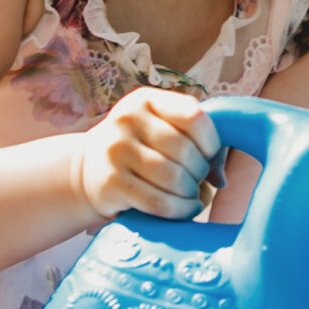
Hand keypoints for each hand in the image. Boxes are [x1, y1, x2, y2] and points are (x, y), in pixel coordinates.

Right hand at [72, 88, 221, 219]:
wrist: (87, 168)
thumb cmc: (140, 149)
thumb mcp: (160, 129)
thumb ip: (195, 141)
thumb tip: (220, 178)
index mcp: (146, 99)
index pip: (193, 116)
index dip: (210, 140)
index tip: (209, 155)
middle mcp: (127, 119)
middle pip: (184, 150)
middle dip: (200, 171)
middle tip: (199, 180)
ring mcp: (116, 150)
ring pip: (172, 178)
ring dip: (191, 192)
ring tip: (192, 195)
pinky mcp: (111, 182)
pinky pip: (157, 202)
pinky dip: (179, 210)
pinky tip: (186, 209)